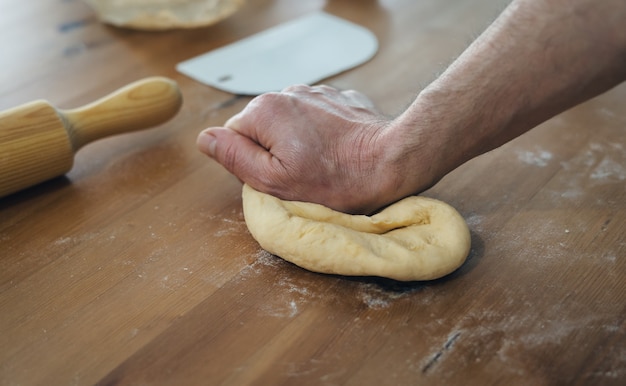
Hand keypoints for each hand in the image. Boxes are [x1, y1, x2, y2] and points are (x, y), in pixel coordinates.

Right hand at [197, 85, 431, 213]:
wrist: (394, 160)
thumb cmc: (337, 178)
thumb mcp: (275, 181)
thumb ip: (234, 157)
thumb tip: (206, 138)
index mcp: (265, 109)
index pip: (235, 138)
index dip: (254, 165)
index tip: (281, 177)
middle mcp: (288, 91)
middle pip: (262, 128)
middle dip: (276, 152)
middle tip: (304, 174)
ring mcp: (316, 92)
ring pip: (290, 123)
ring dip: (299, 142)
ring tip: (324, 163)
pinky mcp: (339, 98)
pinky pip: (317, 118)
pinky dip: (322, 134)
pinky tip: (339, 150)